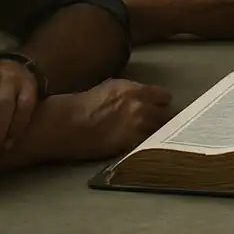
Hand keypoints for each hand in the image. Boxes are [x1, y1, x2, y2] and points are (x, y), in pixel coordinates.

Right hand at [55, 79, 172, 160]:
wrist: (67, 124)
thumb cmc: (84, 104)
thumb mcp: (112, 87)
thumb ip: (132, 91)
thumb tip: (143, 96)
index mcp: (136, 90)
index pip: (165, 97)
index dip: (160, 103)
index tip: (157, 108)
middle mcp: (141, 107)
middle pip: (166, 115)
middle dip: (160, 119)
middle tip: (151, 124)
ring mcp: (137, 126)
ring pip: (159, 132)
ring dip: (153, 133)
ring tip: (142, 136)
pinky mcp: (130, 144)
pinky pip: (145, 145)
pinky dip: (143, 146)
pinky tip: (135, 146)